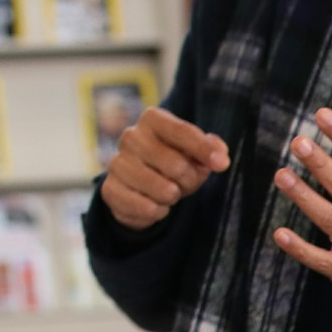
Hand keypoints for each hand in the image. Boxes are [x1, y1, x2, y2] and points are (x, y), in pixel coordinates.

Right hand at [98, 107, 229, 229]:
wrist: (140, 186)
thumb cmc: (174, 162)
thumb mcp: (195, 152)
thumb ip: (211, 149)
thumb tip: (220, 158)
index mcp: (152, 119)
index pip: (181, 131)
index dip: (204, 149)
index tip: (221, 164)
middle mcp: (130, 136)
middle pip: (176, 164)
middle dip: (190, 180)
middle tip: (186, 183)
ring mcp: (117, 163)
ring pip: (162, 189)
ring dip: (173, 197)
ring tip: (169, 193)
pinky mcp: (109, 189)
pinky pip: (145, 208)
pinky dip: (158, 212)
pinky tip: (156, 206)